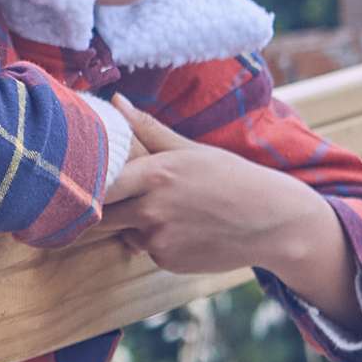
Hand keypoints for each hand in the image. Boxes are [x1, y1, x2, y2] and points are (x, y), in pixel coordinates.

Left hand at [101, 97, 322, 274]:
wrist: (272, 221)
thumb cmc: (231, 178)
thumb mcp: (191, 150)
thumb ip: (147, 129)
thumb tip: (115, 100)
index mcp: (156, 174)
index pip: (100, 184)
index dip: (90, 184)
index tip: (88, 181)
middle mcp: (151, 209)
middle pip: (103, 214)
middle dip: (107, 208)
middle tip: (123, 198)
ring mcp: (158, 239)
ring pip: (125, 232)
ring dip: (135, 225)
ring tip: (173, 211)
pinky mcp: (166, 261)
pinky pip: (146, 250)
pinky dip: (158, 242)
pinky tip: (187, 230)